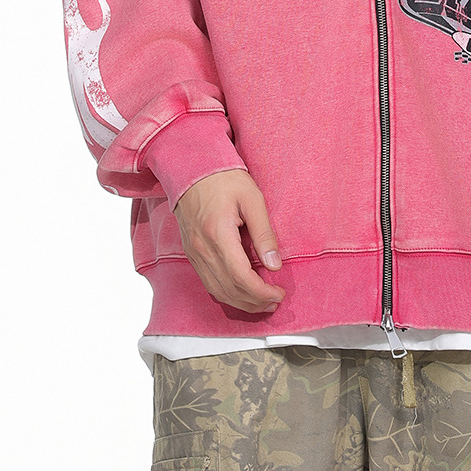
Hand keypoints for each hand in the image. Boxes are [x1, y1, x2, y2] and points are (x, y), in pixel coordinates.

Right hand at [174, 169, 284, 314]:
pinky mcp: (191, 253)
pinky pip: (208, 283)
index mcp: (218, 234)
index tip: (279, 293)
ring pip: (217, 290)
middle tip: (275, 301)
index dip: (261, 292)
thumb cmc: (224, 178)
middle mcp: (202, 249)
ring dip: (241, 302)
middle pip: (229, 289)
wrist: (191, 168)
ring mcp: (194, 253)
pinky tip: (241, 293)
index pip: (241, 277)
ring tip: (262, 302)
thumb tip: (274, 265)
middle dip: (254, 302)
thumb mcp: (252, 198)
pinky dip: (226, 293)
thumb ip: (264, 233)